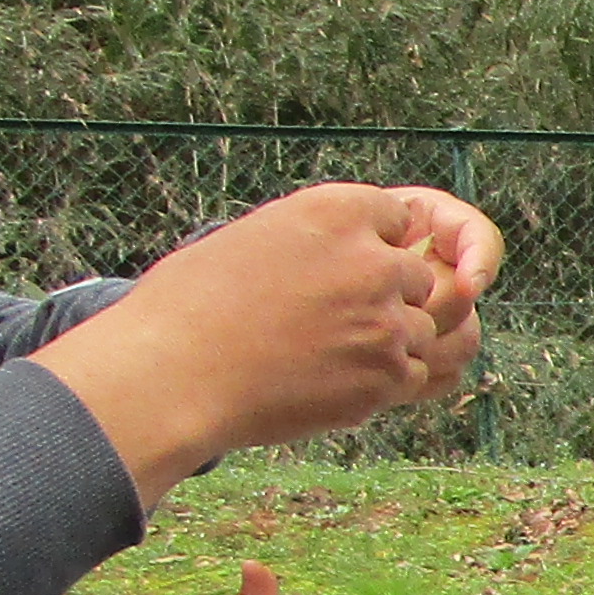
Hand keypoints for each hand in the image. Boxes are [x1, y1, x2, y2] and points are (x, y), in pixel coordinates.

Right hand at [38, 180, 490, 498]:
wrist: (172, 376)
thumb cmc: (187, 309)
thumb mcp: (252, 240)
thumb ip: (315, 242)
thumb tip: (347, 253)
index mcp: (333, 211)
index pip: (396, 217)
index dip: (372, 245)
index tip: (345, 268)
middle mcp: (370, 261)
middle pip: (416, 276)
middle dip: (387, 298)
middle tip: (333, 322)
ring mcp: (385, 322)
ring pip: (421, 329)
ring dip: (386, 343)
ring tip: (324, 356)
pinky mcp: (386, 377)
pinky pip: (415, 376)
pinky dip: (385, 382)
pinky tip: (335, 384)